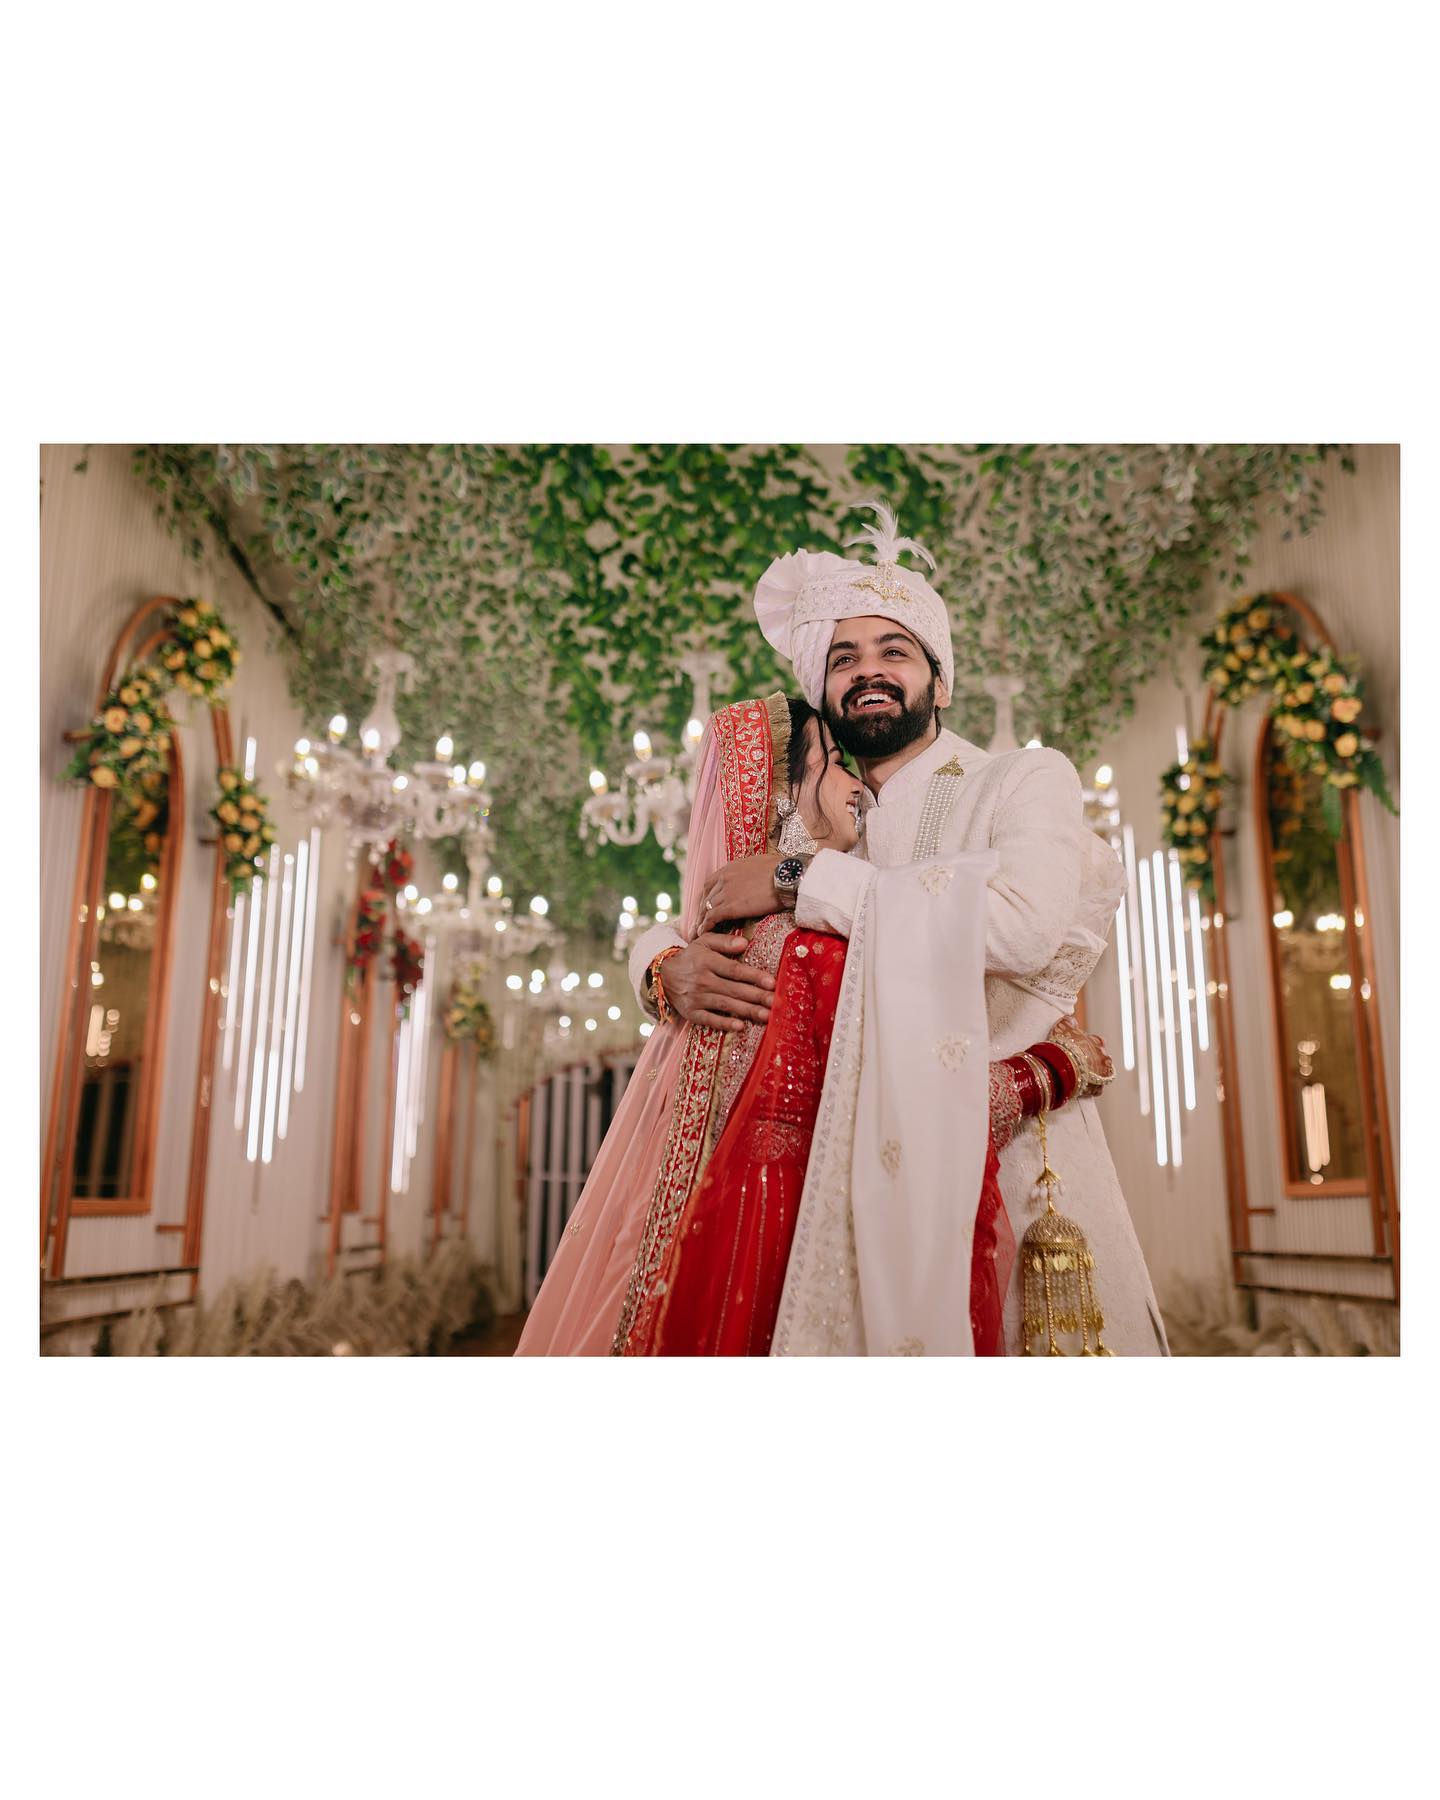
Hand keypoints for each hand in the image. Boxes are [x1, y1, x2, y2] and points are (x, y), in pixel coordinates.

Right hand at [657, 931, 775, 1032]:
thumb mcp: (704, 942)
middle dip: (756, 996)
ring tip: (766, 1016)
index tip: (772, 983)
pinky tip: (740, 1026)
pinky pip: (710, 1019)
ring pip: (726, 1005)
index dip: (754, 976)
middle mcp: (702, 980)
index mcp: (707, 961)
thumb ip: (724, 941)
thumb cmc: (691, 957)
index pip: (734, 970)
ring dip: (747, 1011)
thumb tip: (745, 942)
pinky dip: (724, 1023)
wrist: (663, 976)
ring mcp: (696, 998)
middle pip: (734, 989)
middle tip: (775, 1002)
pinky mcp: (692, 1013)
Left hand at [695, 854, 783, 929]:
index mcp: (731, 867)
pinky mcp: (730, 907)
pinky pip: (712, 918)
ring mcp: (726, 892)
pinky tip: (702, 933)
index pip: (711, 882)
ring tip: (697, 930)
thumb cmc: (784, 870)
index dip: (707, 895)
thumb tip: (758, 875)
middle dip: (701, 908)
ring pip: (706, 908)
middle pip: (706, 895)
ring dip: (701, 919)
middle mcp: (725, 878)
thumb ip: (753, 871)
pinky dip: (705, 926)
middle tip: (699, 919)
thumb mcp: (763, 864)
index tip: (706, 904)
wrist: (789, 877)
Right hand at [1054, 1016, 1113, 1096]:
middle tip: (1081, 1062)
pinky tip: (1084, 1087)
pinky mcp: (1097, 1088)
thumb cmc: (1063, 1045)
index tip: (1081, 1046)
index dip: (1090, 1044)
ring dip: (1096, 1074)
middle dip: (1094, 1060)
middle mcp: (1104, 1057)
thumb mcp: (1062, 1028)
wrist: (1062, 1066)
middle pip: (1102, 1058)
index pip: (1098, 1041)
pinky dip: (1092, 1088)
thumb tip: (1070, 1019)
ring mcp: (1102, 1074)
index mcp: (1097, 1042)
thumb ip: (1068, 1022)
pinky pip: (1097, 1088)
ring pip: (1103, 1073)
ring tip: (1083, 1075)